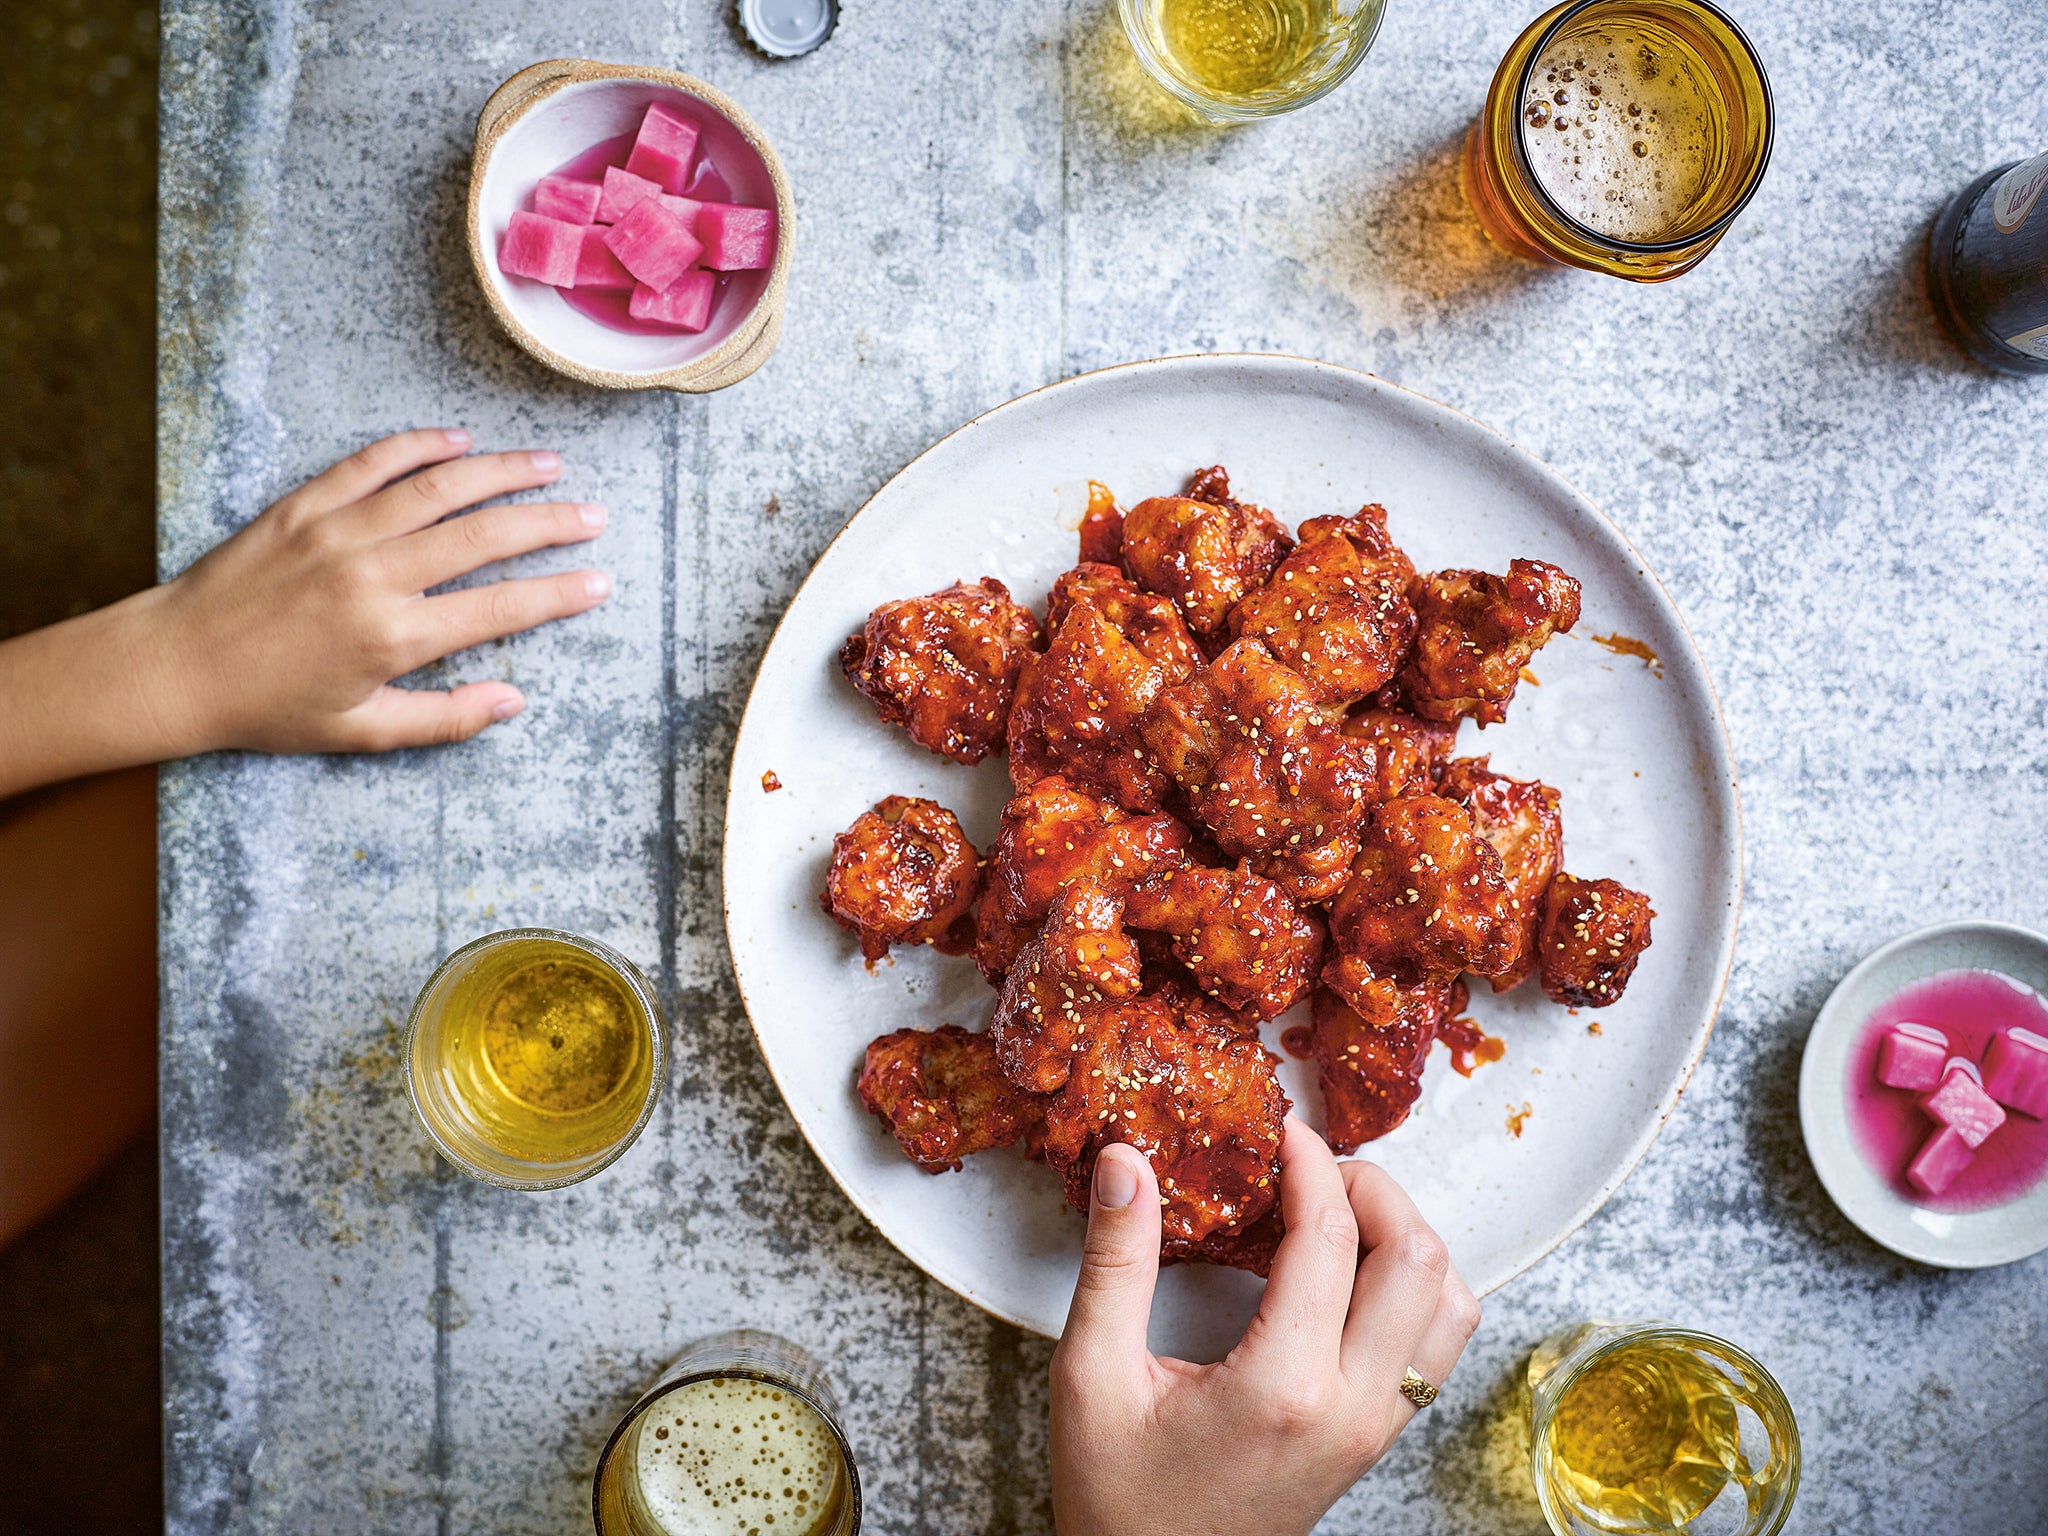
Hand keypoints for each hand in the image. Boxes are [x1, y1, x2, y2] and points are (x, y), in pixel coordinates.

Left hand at [0, 429, 609, 795]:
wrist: (175, 666)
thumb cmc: (268, 708)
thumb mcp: (361, 732)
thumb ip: (443, 718)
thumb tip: (512, 702)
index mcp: (393, 638)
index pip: (499, 609)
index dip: (558, 594)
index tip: (600, 582)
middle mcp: (374, 577)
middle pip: (483, 536)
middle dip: (549, 523)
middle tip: (593, 516)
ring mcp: (339, 533)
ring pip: (439, 488)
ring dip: (501, 472)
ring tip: (548, 464)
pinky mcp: (305, 506)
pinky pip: (373, 464)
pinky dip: (420, 446)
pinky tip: (459, 440)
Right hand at [1048, 1120, 1480, 1535]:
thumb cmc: (1118, 1499)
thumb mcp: (1092, 1374)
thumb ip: (1115, 1262)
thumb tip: (1126, 1162)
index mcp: (1281, 1386)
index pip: (1331, 1239)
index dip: (1310, 1163)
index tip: (1280, 1129)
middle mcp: (1350, 1407)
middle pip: (1419, 1259)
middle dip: (1371, 1188)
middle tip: (1311, 1168)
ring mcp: (1375, 1428)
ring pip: (1451, 1303)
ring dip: (1407, 1238)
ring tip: (1339, 1215)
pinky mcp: (1378, 1439)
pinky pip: (1439, 1346)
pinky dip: (1416, 1288)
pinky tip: (1352, 1274)